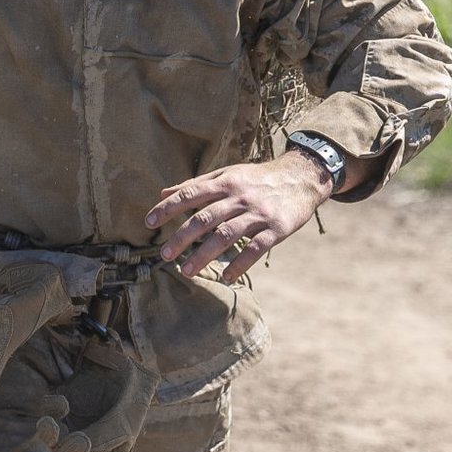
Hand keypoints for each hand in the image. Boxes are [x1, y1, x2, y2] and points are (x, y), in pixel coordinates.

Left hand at [144, 153, 333, 283]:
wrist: (302, 177)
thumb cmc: (258, 178)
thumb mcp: (228, 174)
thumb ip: (196, 185)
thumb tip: (163, 192)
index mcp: (226, 183)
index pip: (191, 194)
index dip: (168, 207)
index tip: (149, 222)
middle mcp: (240, 197)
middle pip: (206, 218)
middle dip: (182, 237)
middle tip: (164, 255)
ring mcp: (258, 214)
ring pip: (227, 235)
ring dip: (204, 255)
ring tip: (187, 270)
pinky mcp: (276, 229)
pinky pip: (255, 249)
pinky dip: (240, 264)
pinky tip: (226, 277)